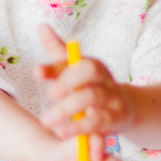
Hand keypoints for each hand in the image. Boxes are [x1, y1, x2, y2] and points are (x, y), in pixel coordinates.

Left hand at [36, 24, 133, 138]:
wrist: (123, 108)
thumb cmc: (90, 85)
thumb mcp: (73, 68)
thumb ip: (57, 52)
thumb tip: (41, 26)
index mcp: (95, 66)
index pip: (79, 63)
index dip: (59, 68)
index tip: (37, 73)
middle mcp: (106, 81)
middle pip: (89, 77)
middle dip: (67, 85)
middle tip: (48, 95)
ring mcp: (113, 101)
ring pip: (93, 101)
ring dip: (68, 111)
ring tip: (46, 121)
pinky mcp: (115, 121)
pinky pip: (99, 125)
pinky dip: (80, 129)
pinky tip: (62, 133)